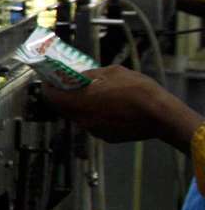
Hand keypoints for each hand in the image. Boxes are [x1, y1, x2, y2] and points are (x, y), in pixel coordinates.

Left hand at [41, 66, 204, 152]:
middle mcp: (82, 119)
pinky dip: (95, 114)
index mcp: (79, 102)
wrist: (161, 115)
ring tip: (96, 93)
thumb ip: (90, 74)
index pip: (50, 96)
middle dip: (65, 94)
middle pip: (62, 107)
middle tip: (72, 83)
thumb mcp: (111, 72)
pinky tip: (110, 106)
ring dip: (81, 104)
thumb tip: (80, 75)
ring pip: (78, 115)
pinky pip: (93, 123)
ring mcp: (94, 131)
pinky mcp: (106, 137)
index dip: (48, 86)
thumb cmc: (137, 90)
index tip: (51, 78)